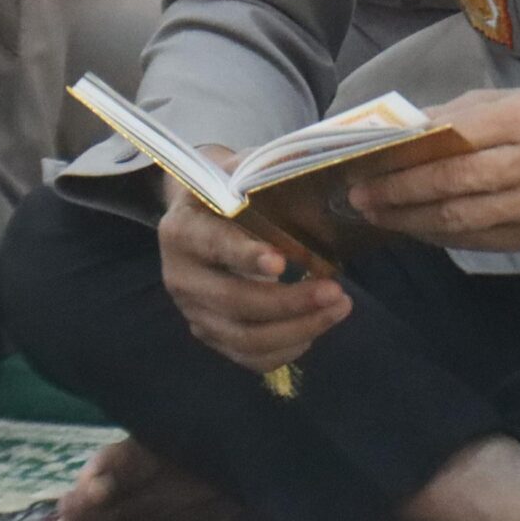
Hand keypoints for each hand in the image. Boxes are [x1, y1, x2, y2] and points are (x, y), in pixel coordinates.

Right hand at [160, 147, 350, 373]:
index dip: (245, 257)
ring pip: (242, 337)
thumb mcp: (241, 172)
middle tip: (336, 292)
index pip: (213, 246)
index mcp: (183, 230)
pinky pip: (245, 356)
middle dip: (289, 303)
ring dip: (296, 329)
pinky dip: (283, 350)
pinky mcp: (209, 332)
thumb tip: (314, 164)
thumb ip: (265, 174)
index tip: (283, 263)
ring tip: (339, 308)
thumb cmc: (231, 189)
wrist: (200, 213)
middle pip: (232, 301)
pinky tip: (313, 331)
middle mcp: (180, 276)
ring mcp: (192, 310)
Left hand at [347, 89, 519, 251]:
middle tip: (360, 197)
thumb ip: (461, 114)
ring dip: (410, 220)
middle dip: (398, 193)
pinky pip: (477, 241)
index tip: (367, 164)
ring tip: (378, 215)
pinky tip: (416, 227)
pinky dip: (439, 236)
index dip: (406, 156)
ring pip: (460, 219)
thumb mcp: (517, 101)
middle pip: (453, 183)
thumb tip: (400, 132)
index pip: (454, 139)